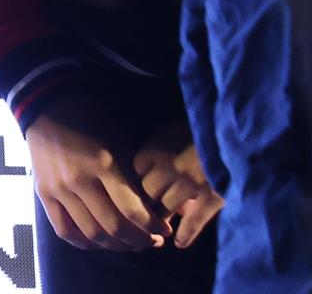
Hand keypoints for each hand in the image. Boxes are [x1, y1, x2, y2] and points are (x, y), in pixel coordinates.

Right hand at [25, 110, 163, 251]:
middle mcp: (79, 181)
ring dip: (115, 245)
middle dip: (139, 240)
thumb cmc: (92, 120)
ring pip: (91, 233)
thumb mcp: (120, 142)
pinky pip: (64, 229)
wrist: (46, 105)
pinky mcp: (43, 193)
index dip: (153, 227)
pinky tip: (99, 242)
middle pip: (113, 227)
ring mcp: (58, 189)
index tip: (165, 231)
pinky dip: (84, 242)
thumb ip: (136, 177)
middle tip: (152, 240)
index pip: (133, 211)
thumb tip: (159, 208)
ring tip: (129, 243)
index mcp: (103, 164)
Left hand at [130, 120, 220, 250]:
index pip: (136, 170)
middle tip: (142, 214)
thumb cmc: (200, 128)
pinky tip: (179, 243)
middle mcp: (169, 167)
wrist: (236, 131)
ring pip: (165, 208)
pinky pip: (193, 221)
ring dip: (161, 220)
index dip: (136, 180)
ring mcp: (190, 184)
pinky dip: (185, 234)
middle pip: (147, 192)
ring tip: (158, 230)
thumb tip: (145, 171)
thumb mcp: (172, 130)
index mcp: (156, 148)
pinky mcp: (211, 197)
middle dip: (145, 202)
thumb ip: (157, 147)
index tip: (135, 188)